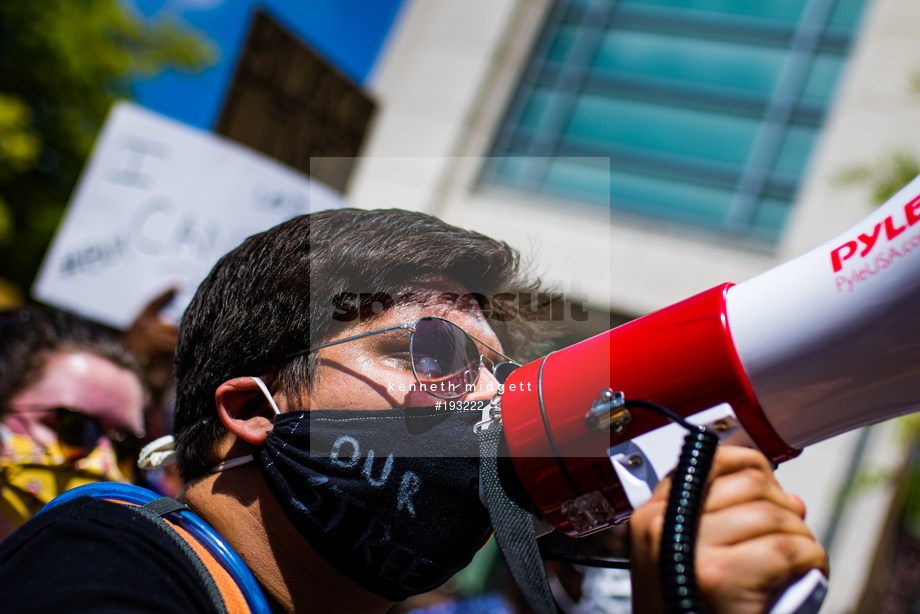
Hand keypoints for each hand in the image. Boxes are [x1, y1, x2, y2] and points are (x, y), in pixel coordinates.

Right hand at [629, 445, 827, 613]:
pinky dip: (812, 559)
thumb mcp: (687, 559)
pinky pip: (789, 546)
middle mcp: (665, 525)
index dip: (749, 466)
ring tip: (797, 562)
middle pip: (749, 482)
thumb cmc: (689, 612)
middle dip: (783, 506)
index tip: (766, 483)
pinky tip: (805, 576)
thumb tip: (790, 498)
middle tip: (787, 537)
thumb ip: (727, 520)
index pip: (708, 460)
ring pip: (776, 514)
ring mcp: (692, 551)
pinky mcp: (722, 577)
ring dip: (801, 537)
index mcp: (652, 517)